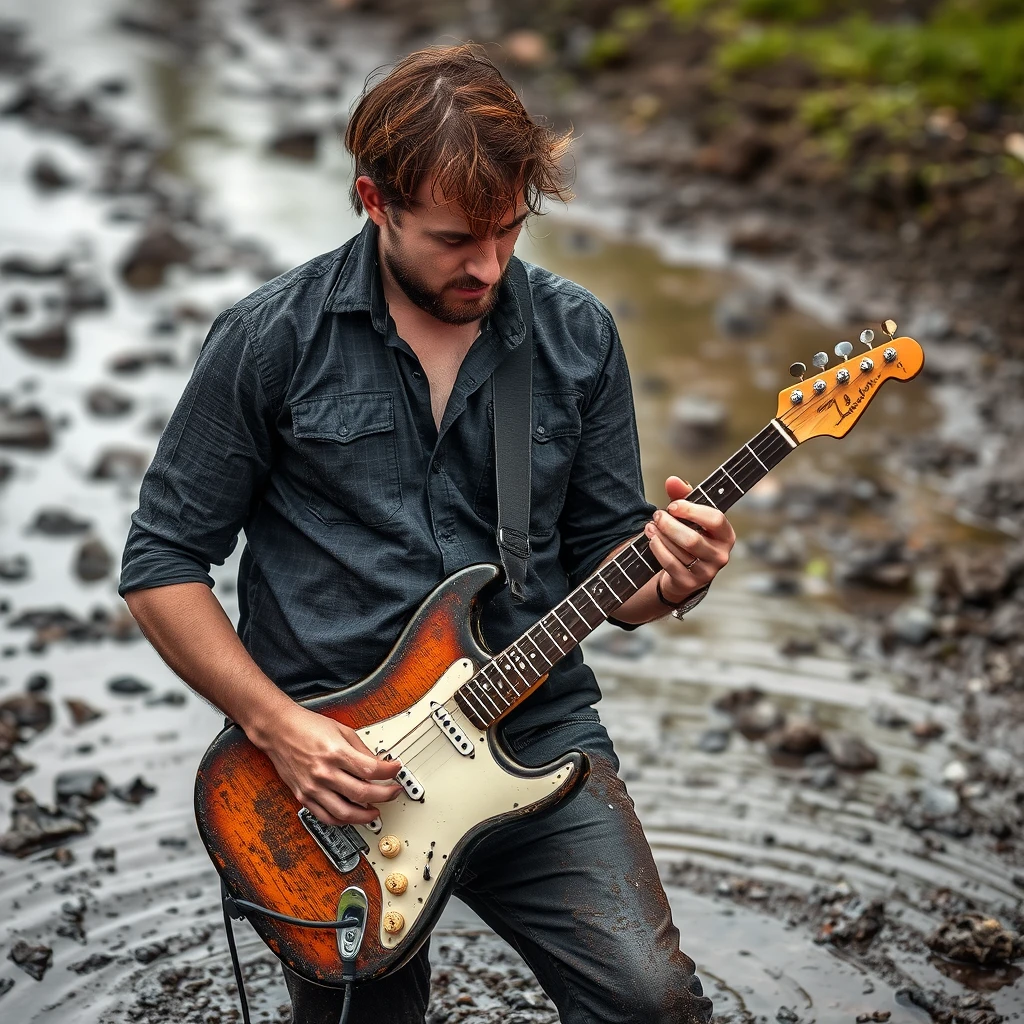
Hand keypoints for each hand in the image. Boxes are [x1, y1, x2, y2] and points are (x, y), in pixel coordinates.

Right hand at [254, 704, 401, 825]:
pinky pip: (326, 817)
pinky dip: (343, 820)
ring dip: (366, 816)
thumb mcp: (341, 730)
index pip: (371, 769)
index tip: (396, 770)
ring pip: (345, 813)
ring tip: (376, 811)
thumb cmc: (307, 727)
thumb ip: (361, 750)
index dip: (389, 772)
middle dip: (385, 795)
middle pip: (362, 793)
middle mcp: (324, 772)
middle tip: (394, 792)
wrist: (278, 730)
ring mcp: (313, 787)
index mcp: (335, 752)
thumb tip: (379, 764)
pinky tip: (353, 815)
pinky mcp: (304, 796)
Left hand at [644, 475, 735, 603]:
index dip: (691, 511)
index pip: (715, 520)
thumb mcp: (690, 516)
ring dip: (661, 535)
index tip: (673, 506)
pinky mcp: (689, 583)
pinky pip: (670, 564)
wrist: (684, 573)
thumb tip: (672, 480)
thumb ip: (683, 496)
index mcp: (726, 535)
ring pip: (680, 551)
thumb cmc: (690, 536)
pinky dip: (658, 549)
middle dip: (670, 525)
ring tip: (651, 526)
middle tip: (657, 515)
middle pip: (693, 539)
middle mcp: (720, 555)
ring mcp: (706, 572)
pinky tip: (652, 539)